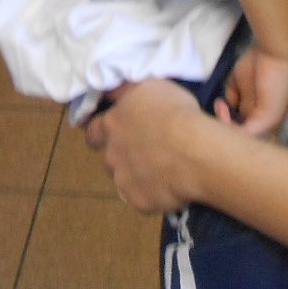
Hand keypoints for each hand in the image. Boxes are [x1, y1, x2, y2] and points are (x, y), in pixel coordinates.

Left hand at [84, 79, 206, 214]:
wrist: (194, 152)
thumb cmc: (174, 112)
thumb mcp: (147, 87)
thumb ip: (125, 91)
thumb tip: (109, 89)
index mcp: (112, 125)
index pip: (93, 131)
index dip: (101, 132)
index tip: (111, 133)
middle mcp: (112, 154)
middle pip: (109, 158)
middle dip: (121, 155)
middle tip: (144, 151)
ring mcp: (124, 181)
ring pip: (124, 180)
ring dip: (137, 176)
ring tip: (162, 170)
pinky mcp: (140, 202)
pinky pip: (144, 199)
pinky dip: (154, 194)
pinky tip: (172, 186)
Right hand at [214, 44, 287, 136]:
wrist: (273, 51)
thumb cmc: (259, 62)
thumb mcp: (240, 82)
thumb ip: (234, 96)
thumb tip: (230, 106)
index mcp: (263, 115)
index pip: (244, 129)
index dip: (227, 121)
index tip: (219, 103)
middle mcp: (268, 123)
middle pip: (242, 136)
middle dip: (224, 125)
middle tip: (218, 105)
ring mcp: (269, 123)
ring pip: (241, 138)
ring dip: (225, 124)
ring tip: (219, 106)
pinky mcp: (267, 120)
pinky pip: (244, 134)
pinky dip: (229, 125)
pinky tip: (222, 108)